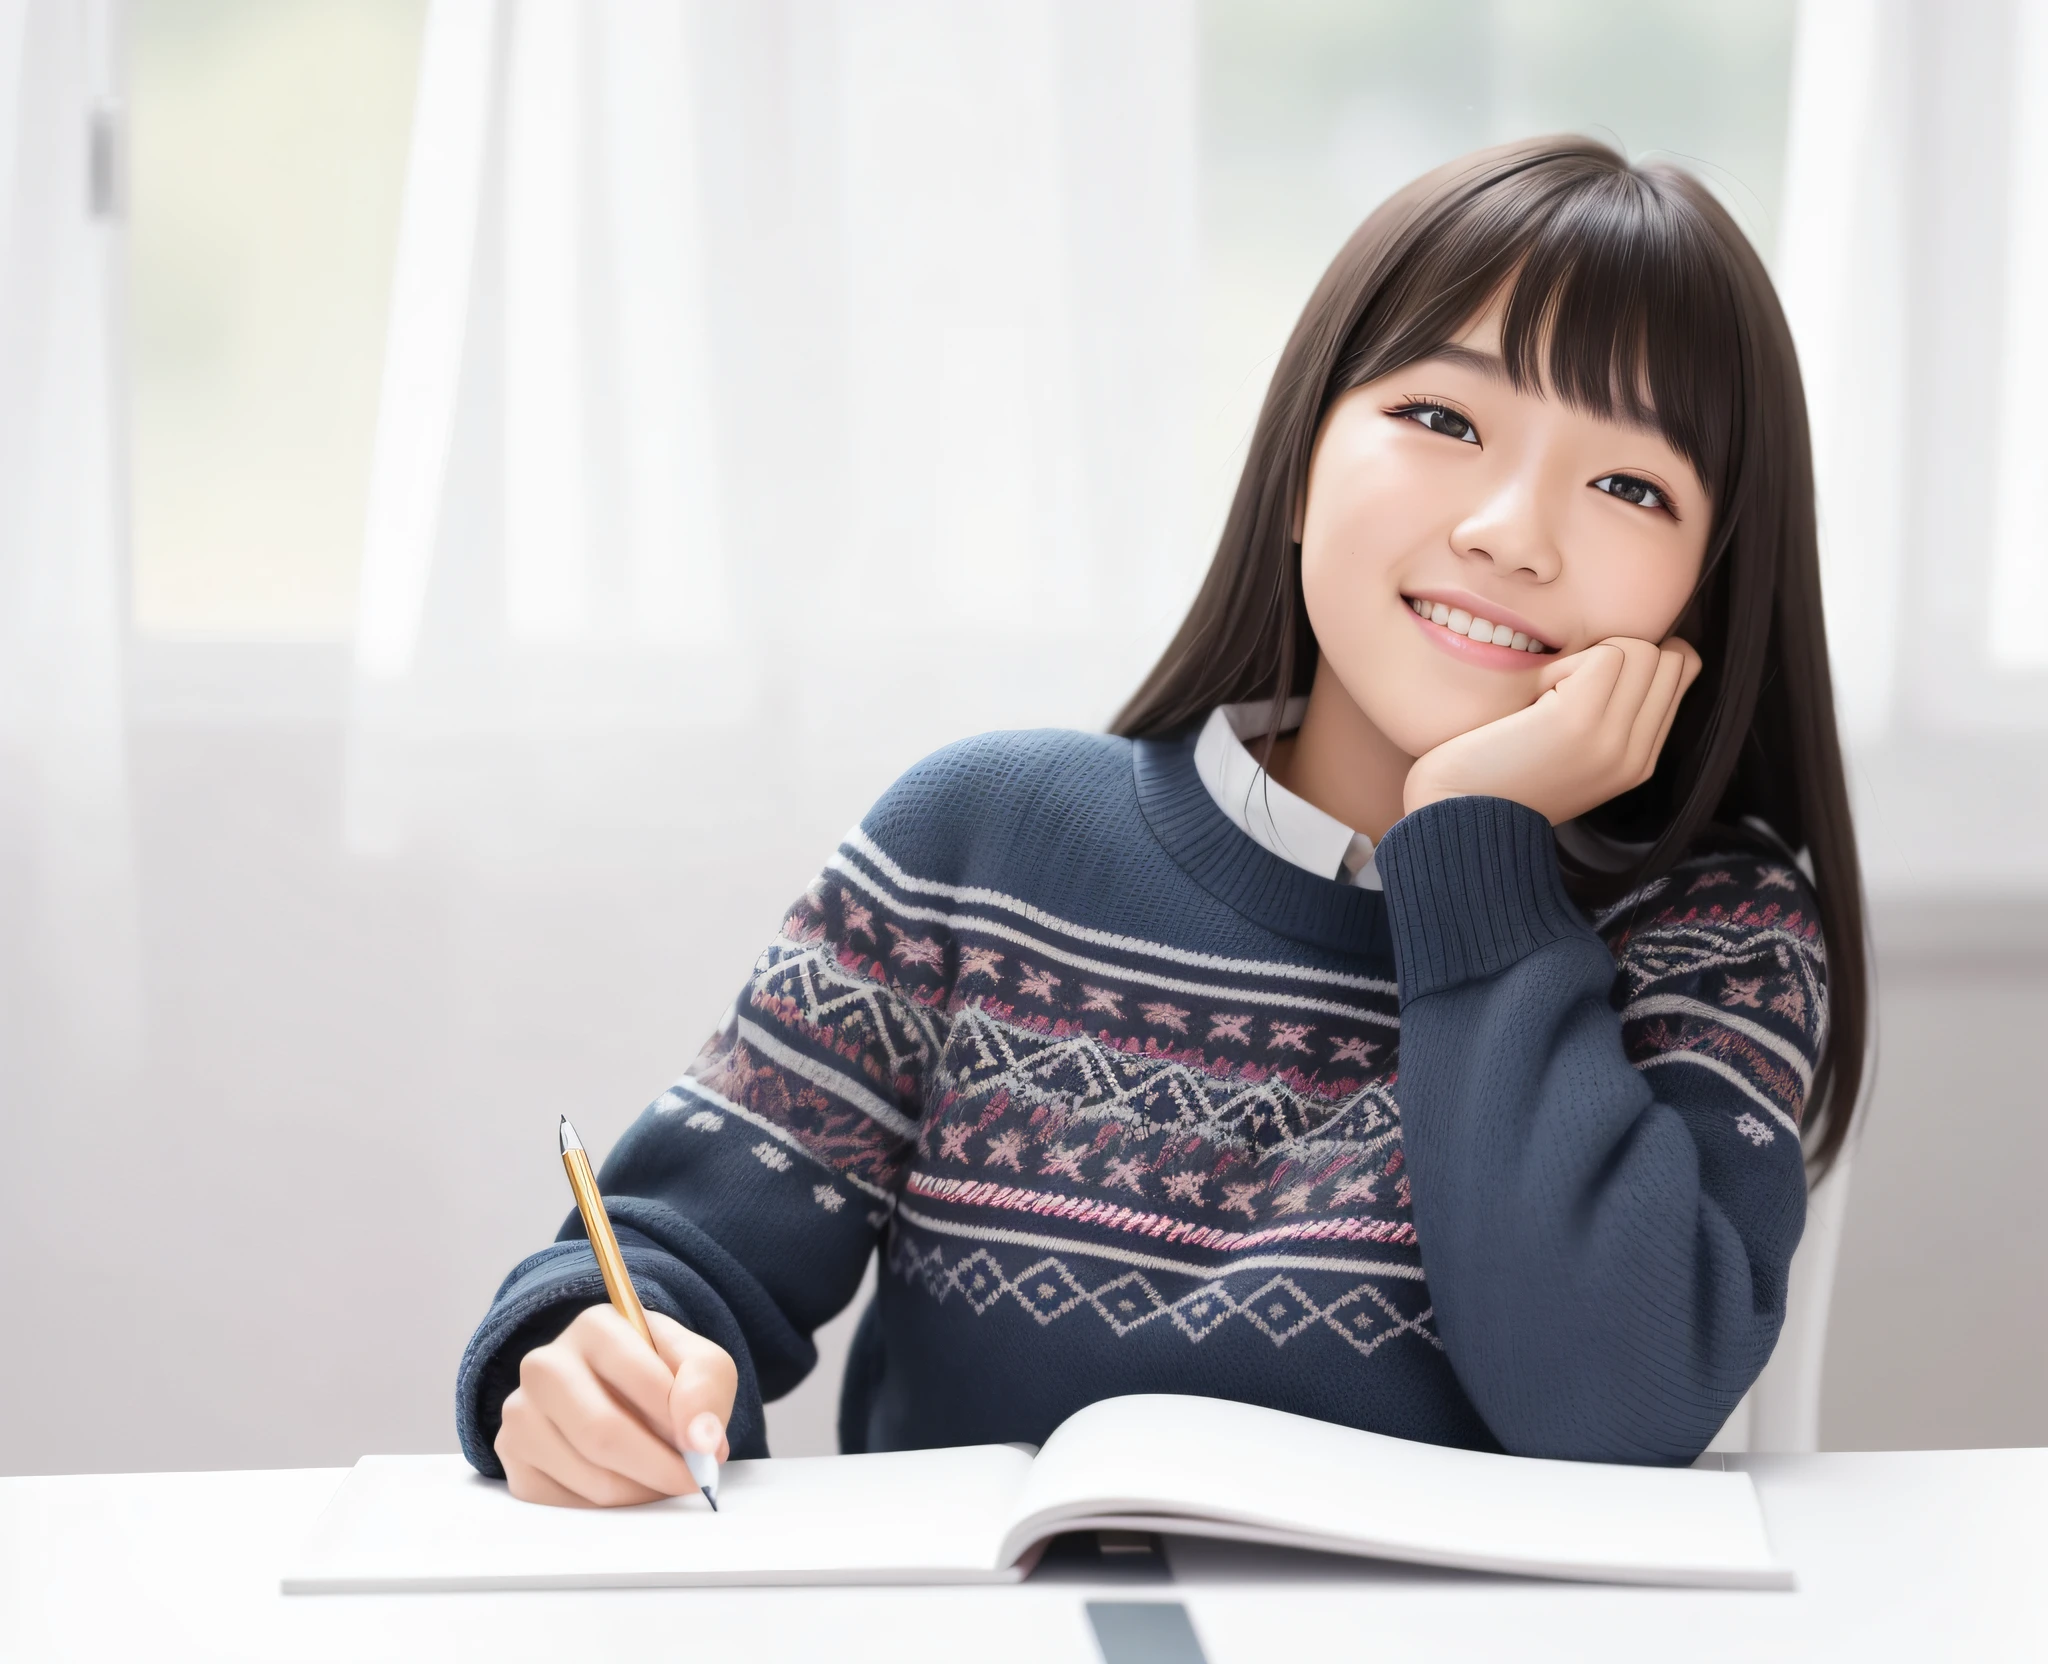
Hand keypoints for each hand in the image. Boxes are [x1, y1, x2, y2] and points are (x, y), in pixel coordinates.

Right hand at [496, 1305, 736, 1507]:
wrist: (620, 1395)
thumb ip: (707, 1388)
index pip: (641, 1377)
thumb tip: (701, 1440)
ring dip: (641, 1491)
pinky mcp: (514, 1460)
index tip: (707, 1448)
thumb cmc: (662, 1376)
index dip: (682, 1422)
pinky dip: (610, 1508)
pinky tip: (626, 1484)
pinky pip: (567, 1505)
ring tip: (661, 1477)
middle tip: (691, 1480)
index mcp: (595, 1326)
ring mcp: (520, 1413)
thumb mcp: (701, 1364)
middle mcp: (545, 1365)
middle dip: (660, 1467)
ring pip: (589, 1477)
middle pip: (603, 1434)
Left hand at [1402, 635, 1702, 825]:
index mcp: (1638, 761)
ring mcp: (1613, 739)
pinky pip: (1605, 655)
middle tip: (1563, 687)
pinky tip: (1532, 701)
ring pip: (1641, 650)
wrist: (1454, 817)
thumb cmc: (1495, 775)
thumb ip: (1607, 715)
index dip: (1639, 657)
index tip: (1588, 679)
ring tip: (1546, 696)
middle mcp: (1636, 755)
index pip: (1681, 672)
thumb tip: (1625, 649)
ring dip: (1589, 657)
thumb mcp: (1569, 752)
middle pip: (1668, 658)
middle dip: (1618, 652)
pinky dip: (1564, 663)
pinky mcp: (1581, 720)